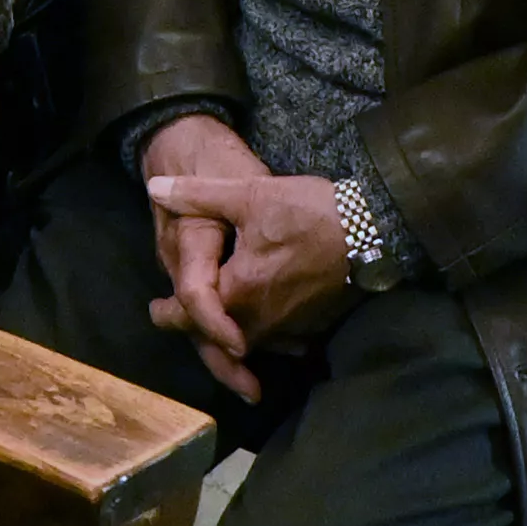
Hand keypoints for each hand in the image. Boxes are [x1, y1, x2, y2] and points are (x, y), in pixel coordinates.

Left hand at [142, 138, 356, 383]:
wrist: (372, 229)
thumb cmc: (307, 212)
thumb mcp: (249, 195)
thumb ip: (198, 195)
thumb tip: (155, 187)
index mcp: (239, 293)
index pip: (192, 315)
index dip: (169, 314)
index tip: (155, 311)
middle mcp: (261, 321)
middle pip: (218, 336)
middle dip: (196, 327)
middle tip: (173, 317)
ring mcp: (289, 327)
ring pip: (248, 338)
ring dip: (228, 331)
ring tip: (214, 317)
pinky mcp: (311, 325)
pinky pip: (276, 336)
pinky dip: (260, 328)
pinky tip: (258, 316)